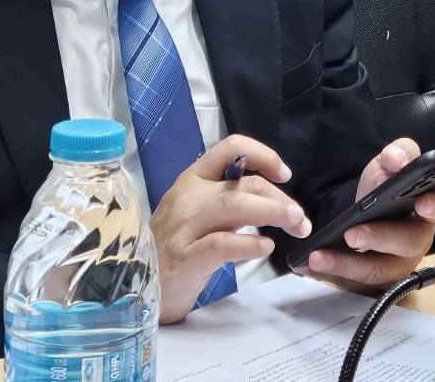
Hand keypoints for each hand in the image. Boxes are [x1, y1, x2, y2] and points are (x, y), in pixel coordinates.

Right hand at [150, 134, 310, 321]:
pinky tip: (266, 248)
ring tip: (296, 224)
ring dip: (272, 212)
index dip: (263, 155)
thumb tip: (274, 196)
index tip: (284, 174)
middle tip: (300, 219)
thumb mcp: (197, 213)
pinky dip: (249, 244)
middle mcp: (187, 197)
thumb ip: (227, 200)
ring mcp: (183, 227)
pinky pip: (221, 244)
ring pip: (234, 205)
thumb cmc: (173, 248)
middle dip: (279, 197)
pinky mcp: (183, 258)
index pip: (229, 148)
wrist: (134, 286)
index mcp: (191, 180)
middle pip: (242, 183)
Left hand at [305, 138, 434, 290]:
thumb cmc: (385, 188)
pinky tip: (309, 266)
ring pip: (380, 271)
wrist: (365, 211)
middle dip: (380, 239)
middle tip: (352, 234)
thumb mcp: (389, 164)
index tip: (422, 203)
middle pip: (409, 243)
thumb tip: (395, 159)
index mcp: (430, 206)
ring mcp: (400, 263)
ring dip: (347, 265)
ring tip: (319, 257)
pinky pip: (356, 284)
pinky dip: (331, 275)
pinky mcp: (378, 280)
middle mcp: (420, 238)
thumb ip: (398, 154)